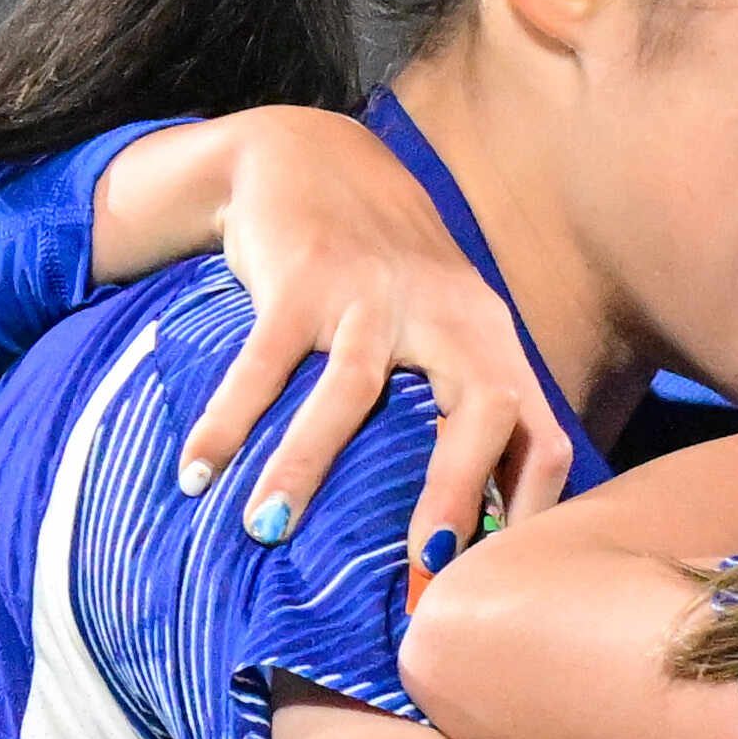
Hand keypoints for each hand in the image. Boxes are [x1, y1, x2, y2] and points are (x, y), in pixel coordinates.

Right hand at [127, 104, 573, 570]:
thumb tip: (462, 539)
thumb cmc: (384, 274)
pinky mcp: (300, 276)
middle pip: (480, 408)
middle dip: (454, 493)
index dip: (530, 511)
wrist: (310, 155)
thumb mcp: (445, 328)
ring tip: (264, 531)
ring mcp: (373, 292)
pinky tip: (196, 471)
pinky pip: (262, 361)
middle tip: (418, 570)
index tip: (494, 583)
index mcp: (491, 338)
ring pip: (351, 392)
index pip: (541, 433)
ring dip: (305, 464)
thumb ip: (460, 412)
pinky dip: (226, 418)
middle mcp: (448, 314)